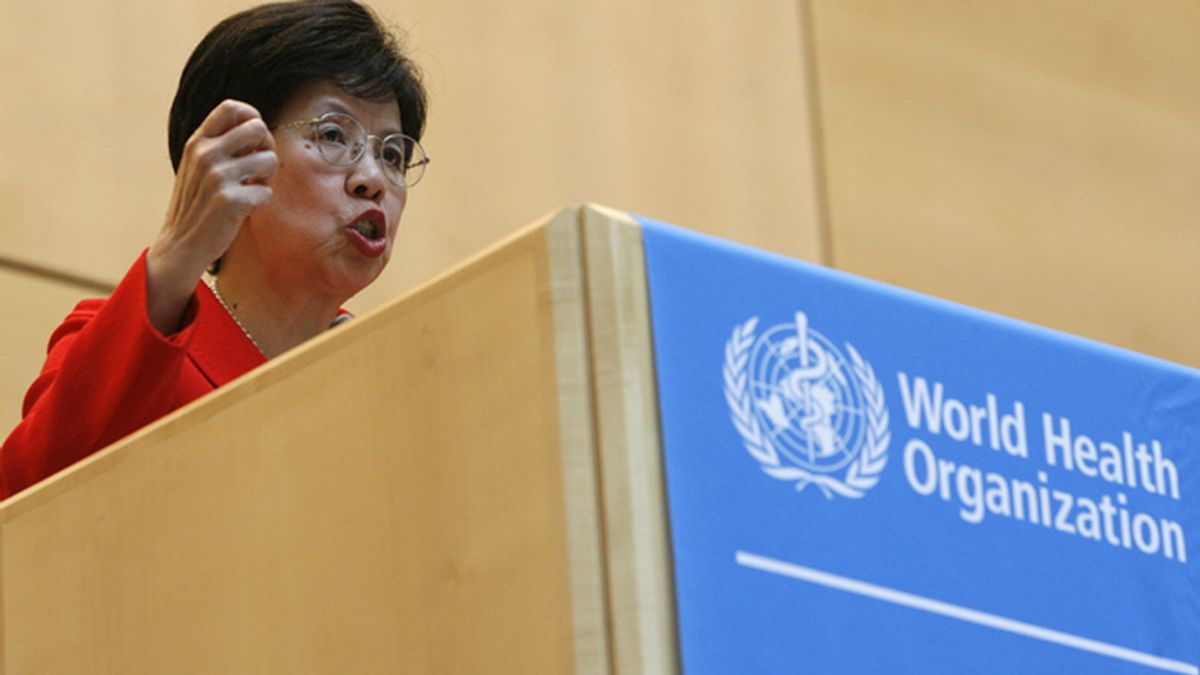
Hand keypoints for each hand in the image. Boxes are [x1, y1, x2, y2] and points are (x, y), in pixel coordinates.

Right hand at [146, 100, 277, 333]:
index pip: (231, 108)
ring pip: (270, 160)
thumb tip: (256, 127)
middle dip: (268, 147)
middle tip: (259, 168)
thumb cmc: (197, 204)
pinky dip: (261, 202)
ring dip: (268, 177)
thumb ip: (219, 146)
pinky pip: (267, 191)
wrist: (181, 245)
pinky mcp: (230, 201)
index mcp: (197, 143)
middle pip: (258, 128)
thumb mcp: (198, 167)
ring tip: (251, 189)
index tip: (255, 139)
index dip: (252, 117)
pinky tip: (244, 210)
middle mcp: (206, 154)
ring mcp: (217, 177)